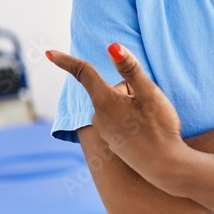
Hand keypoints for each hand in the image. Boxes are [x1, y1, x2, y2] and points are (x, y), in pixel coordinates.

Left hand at [46, 43, 184, 185]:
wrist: (165, 167)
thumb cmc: (160, 127)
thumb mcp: (149, 93)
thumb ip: (130, 69)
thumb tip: (112, 47)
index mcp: (104, 102)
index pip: (83, 74)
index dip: (67, 61)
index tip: (49, 53)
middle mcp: (98, 117)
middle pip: (110, 90)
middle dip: (128, 91)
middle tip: (149, 106)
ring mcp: (104, 132)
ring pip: (116, 106)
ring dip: (130, 106)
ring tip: (150, 121)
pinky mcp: (112, 142)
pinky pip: (119, 121)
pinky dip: (130, 120)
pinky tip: (146, 133)